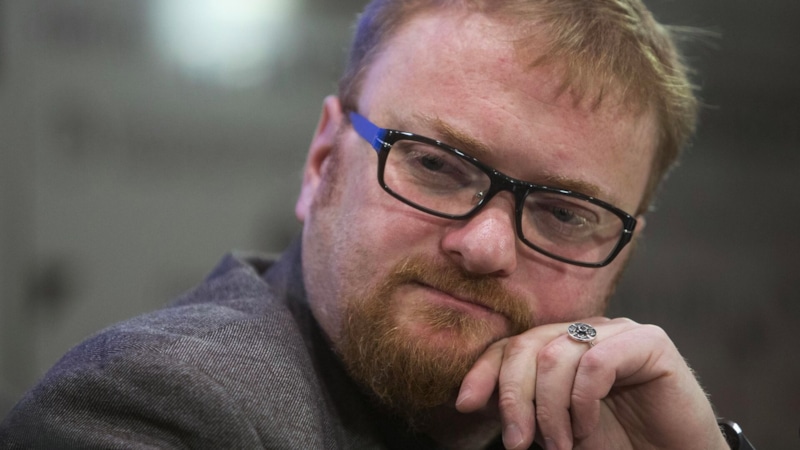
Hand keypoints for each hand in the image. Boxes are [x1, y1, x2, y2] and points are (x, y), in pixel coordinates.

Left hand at [454, 318, 728, 448]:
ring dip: (550, 409)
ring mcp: (619, 332)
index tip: (465, 404)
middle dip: (514, 397)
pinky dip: (583, 400)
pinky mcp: (650, 342)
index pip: (511, 345)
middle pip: (528, 346)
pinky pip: (597, 361)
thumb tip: (469, 398)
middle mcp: (588, 332)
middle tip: (519, 442)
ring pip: (557, 353)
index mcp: (562, 345)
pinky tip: (587, 426)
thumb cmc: (619, 444)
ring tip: (562, 444)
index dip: (484, 371)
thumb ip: (523, 405)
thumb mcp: (557, 426)